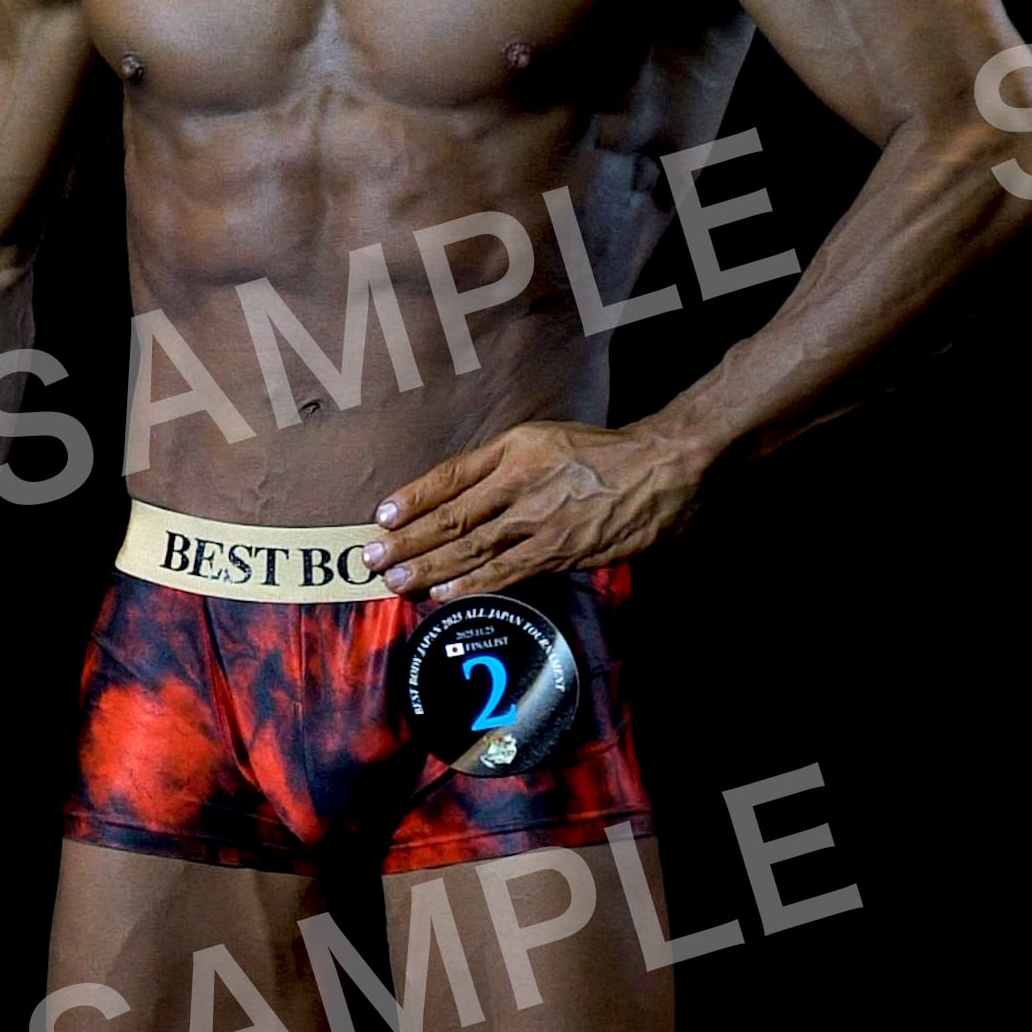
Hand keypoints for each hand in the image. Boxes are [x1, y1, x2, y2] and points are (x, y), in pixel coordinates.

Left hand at [364, 416, 706, 600]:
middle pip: (452, 517)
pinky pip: (507, 571)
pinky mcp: (559, 550)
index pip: (451, 477)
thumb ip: (502, 461)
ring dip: (430, 567)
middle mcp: (519, 483)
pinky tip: (444, 593)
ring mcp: (538, 519)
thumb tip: (456, 492)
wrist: (659, 467)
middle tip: (372, 559)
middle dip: (409, 540)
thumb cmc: (602, 451)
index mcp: (514, 450)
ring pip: (472, 547)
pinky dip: (472, 583)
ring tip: (396, 580)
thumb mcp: (545, 438)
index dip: (414, 497)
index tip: (382, 516)